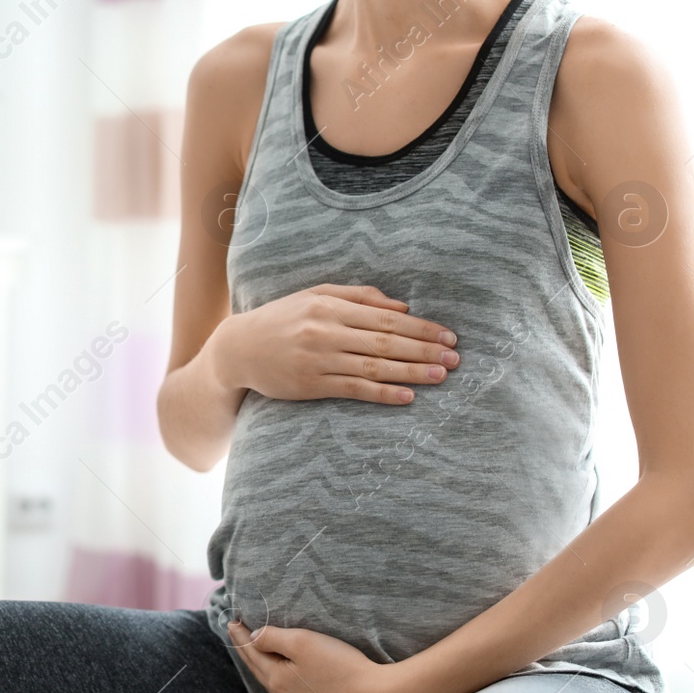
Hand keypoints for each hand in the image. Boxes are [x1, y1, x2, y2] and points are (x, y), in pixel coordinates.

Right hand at [210, 284, 459, 404]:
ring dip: (412, 372)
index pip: (385, 318)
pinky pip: (354, 390)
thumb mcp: (315, 295)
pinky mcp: (311, 386)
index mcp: (329, 307)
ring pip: (375, 367)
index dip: (420, 328)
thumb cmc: (281, 319)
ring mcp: (318, 361)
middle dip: (424, 350)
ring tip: (442, 376)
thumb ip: (358, 296)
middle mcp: (325, 332)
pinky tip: (407, 397)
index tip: (448, 335)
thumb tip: (401, 306)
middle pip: (385, 342)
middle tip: (455, 357)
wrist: (237, 348)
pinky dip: (383, 394)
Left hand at [228, 621, 433, 692]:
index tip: (231, 621)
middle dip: (248, 651)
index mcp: (276, 680)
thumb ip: (273, 638)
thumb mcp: (303, 642)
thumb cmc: (341, 667)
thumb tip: (253, 637)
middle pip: (260, 670)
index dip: (240, 636)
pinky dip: (285, 680)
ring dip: (266, 667)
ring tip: (259, 653)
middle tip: (237, 634)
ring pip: (277, 684)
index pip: (251, 653)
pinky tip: (289, 676)